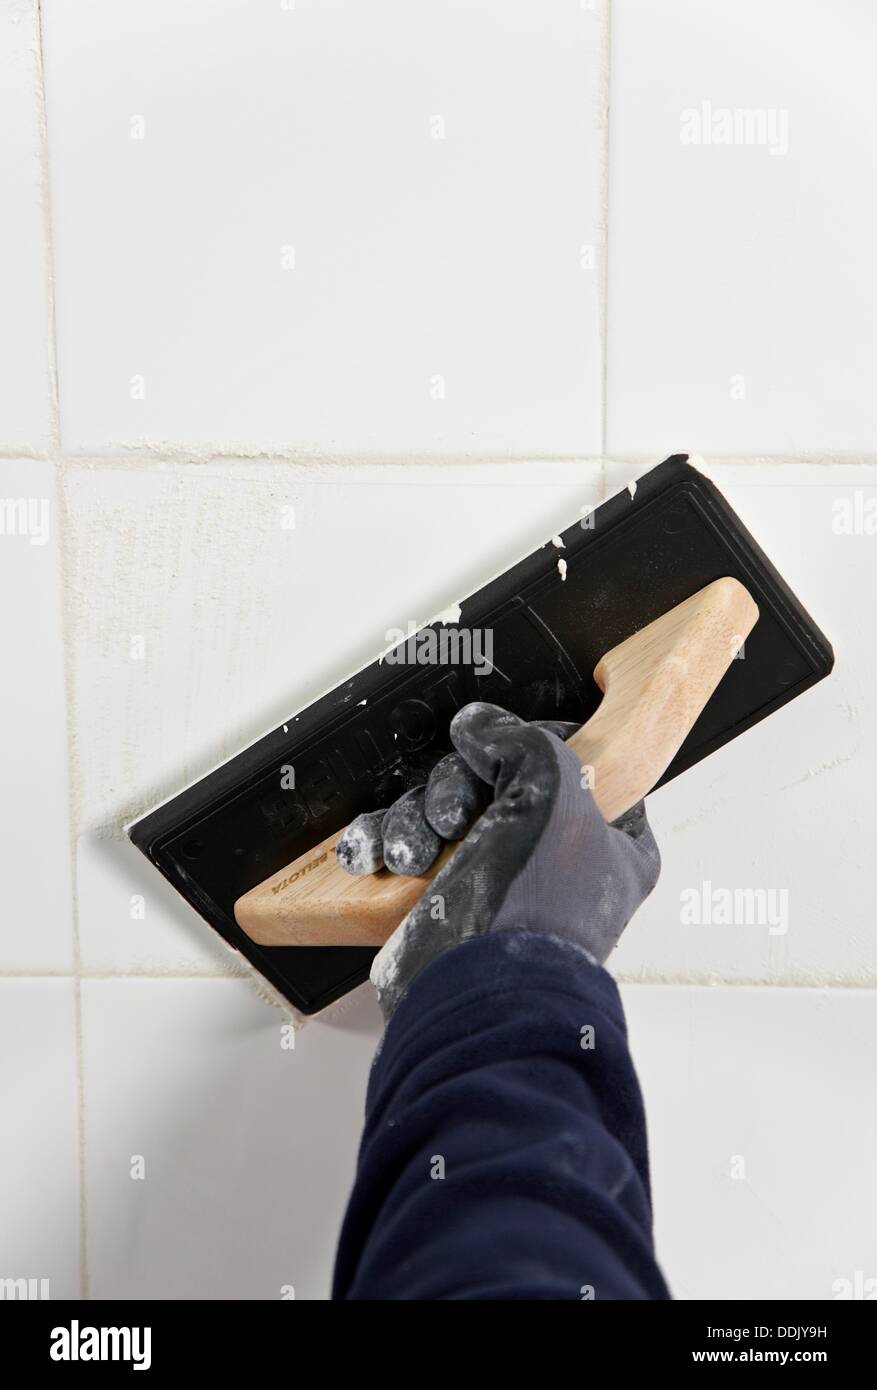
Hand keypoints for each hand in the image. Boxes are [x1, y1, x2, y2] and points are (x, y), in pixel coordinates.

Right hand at [337, 702, 659, 1017]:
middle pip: (496, 784)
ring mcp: (503, 886)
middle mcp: (560, 863)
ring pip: (445, 816)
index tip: (500, 751)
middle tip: (455, 815)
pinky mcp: (451, 905)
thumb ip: (520, 740)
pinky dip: (386, 845)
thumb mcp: (550, 787)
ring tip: (415, 850)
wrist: (475, 997)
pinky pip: (411, 852)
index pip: (575, 763)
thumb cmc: (534, 911)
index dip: (531, 749)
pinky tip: (378, 851)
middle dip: (456, 793)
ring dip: (416, 822)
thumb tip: (483, 726)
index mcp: (612, 839)